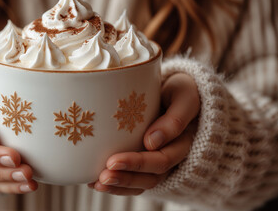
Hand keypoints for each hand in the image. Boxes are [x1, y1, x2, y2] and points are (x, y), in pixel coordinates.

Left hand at [89, 73, 199, 194]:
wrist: (173, 91)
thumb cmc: (178, 90)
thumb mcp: (183, 95)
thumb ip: (174, 118)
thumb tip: (151, 143)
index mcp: (183, 143)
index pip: (162, 160)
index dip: (138, 163)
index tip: (114, 160)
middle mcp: (172, 157)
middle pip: (151, 177)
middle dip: (126, 178)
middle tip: (103, 175)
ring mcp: (158, 162)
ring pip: (142, 183)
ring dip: (119, 186)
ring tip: (97, 184)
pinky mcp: (145, 163)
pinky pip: (133, 180)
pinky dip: (116, 185)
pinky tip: (95, 183)